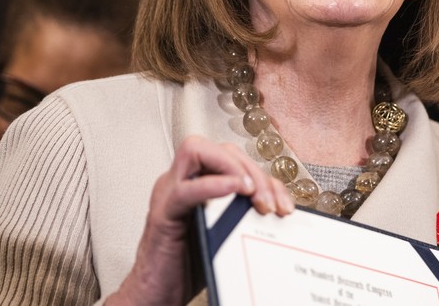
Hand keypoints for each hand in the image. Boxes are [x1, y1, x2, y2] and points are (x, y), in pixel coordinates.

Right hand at [107, 135, 293, 305]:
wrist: (155, 297)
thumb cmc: (190, 265)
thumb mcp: (226, 232)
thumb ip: (245, 213)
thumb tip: (279, 209)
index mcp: (196, 182)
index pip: (233, 156)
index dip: (264, 174)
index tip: (283, 203)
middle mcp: (180, 181)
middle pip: (219, 148)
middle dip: (252, 169)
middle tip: (268, 202)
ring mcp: (167, 194)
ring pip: (196, 151)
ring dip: (232, 167)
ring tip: (252, 193)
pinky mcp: (162, 217)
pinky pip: (184, 191)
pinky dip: (211, 185)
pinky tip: (234, 190)